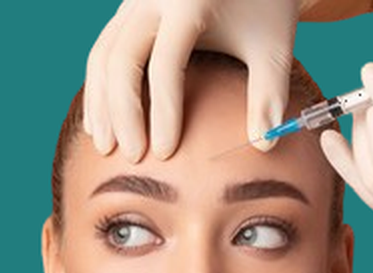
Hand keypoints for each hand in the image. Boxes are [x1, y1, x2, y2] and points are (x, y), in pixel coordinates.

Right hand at [84, 0, 301, 161]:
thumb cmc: (264, 9)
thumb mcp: (273, 48)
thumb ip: (269, 94)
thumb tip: (264, 144)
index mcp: (190, 1)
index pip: (166, 65)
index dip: (163, 113)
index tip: (165, 153)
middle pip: (122, 60)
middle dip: (123, 113)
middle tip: (132, 156)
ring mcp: (134, 0)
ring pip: (102, 55)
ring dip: (100, 104)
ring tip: (108, 146)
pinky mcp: (127, 8)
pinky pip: (102, 49)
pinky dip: (99, 88)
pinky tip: (103, 123)